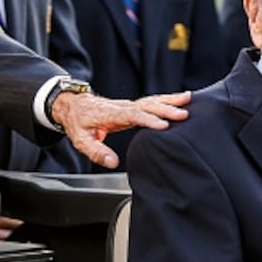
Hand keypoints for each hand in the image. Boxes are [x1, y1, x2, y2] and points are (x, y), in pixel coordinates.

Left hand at [51, 91, 189, 168]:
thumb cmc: (78, 123)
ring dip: (170, 101)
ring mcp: (128, 104)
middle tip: (183, 114)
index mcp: (110, 114)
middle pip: (146, 105)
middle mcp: (122, 106)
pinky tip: (181, 100)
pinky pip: (152, 101)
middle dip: (165, 109)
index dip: (148, 120)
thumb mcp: (81, 141)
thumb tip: (113, 162)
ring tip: (188, 100)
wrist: (73, 106)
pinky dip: (167, 100)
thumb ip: (97, 152)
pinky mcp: (132, 106)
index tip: (163, 126)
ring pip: (151, 100)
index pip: (132, 115)